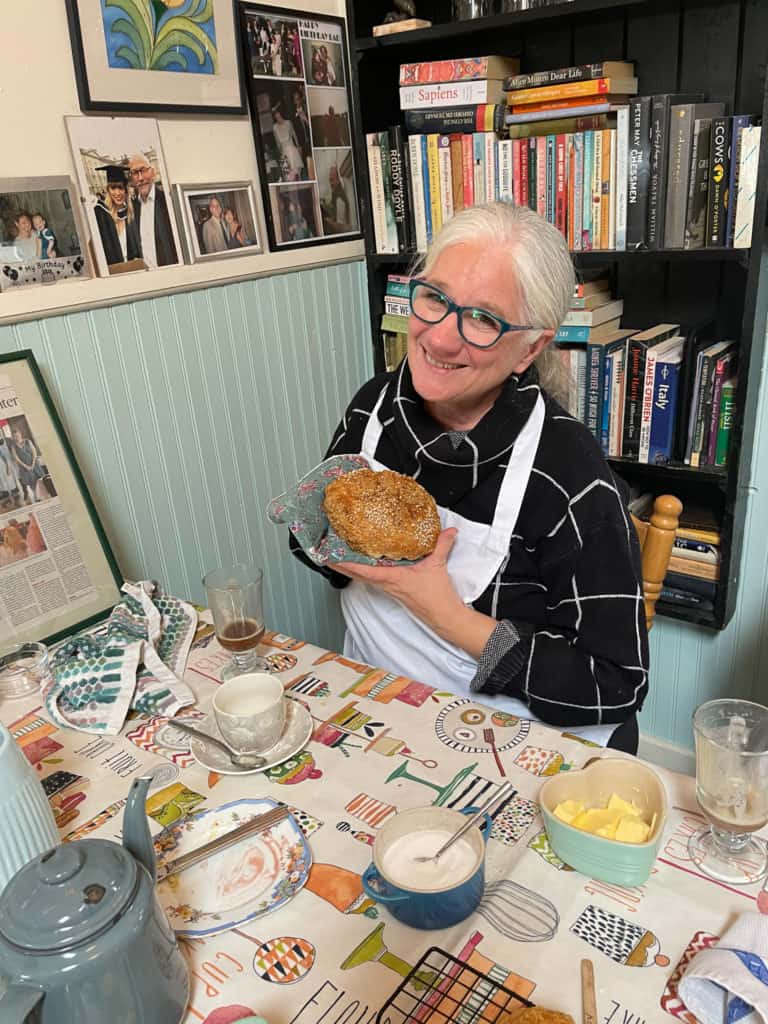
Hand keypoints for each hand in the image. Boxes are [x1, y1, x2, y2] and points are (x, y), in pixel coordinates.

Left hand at [334, 529, 496, 657]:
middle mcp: (387, 584)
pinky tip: (362, 563)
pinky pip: (373, 578)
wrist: (443, 616)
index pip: (363, 570)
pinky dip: (363, 570)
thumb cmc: (437, 598)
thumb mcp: (438, 566)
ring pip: (363, 577)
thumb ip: (442, 544)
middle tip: (325, 553)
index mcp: (392, 578)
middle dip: (340, 564)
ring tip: (337, 556)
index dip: (345, 563)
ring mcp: (388, 588)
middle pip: (357, 574)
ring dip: (349, 567)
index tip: (331, 556)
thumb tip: (447, 530)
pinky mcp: (393, 590)